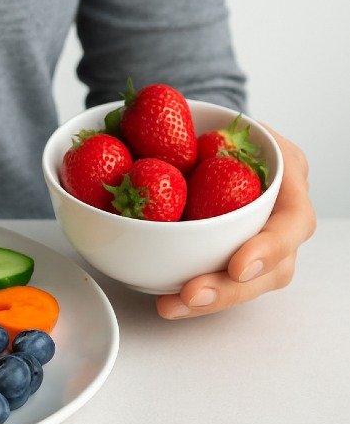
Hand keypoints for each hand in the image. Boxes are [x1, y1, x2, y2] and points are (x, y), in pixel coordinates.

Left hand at [157, 127, 315, 318]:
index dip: (269, 247)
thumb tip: (129, 126)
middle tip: (192, 295)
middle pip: (274, 268)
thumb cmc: (216, 127)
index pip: (294, 220)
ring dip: (210, 301)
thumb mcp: (216, 117)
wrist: (210, 139)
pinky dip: (196, 295)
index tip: (237, 266)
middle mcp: (281, 216)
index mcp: (287, 178)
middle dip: (232, 288)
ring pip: (248, 284)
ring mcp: (262, 242)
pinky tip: (168, 303)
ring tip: (172, 306)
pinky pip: (223, 282)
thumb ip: (197, 130)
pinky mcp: (235, 258)